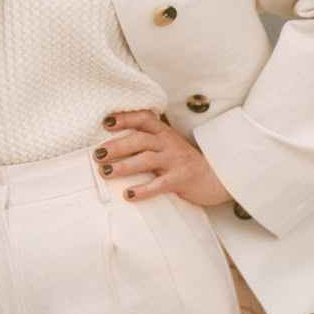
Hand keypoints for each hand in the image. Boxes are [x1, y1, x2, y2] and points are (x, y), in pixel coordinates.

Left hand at [94, 110, 231, 206]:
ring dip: (123, 166)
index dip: (125, 118)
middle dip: (117, 146)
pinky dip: (143, 190)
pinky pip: (160, 184)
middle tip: (97, 154)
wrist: (216, 177)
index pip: (144, 118)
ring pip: (146, 160)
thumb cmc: (183, 162)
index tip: (105, 122)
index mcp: (164, 133)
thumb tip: (112, 145)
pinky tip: (128, 194)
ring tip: (104, 172)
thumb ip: (148, 141)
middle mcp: (169, 143)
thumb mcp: (168, 145)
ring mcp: (176, 161)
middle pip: (140, 140)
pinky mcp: (182, 179)